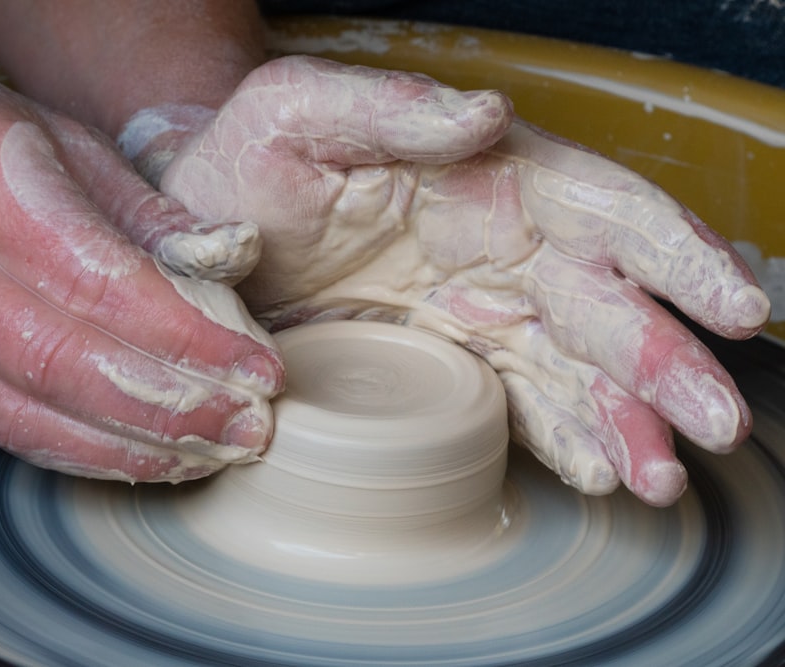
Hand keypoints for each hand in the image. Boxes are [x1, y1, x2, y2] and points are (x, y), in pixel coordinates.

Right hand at [0, 24, 282, 481]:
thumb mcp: (53, 134)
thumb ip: (141, 206)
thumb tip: (229, 261)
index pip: (101, 282)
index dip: (190, 336)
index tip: (257, 365)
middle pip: (68, 365)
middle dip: (174, 410)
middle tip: (250, 427)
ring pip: (33, 417)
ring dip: (136, 449)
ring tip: (214, 454)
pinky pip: (5, 431)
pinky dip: (84, 453)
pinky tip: (145, 458)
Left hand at [154, 55, 769, 504]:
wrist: (204, 220)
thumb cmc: (251, 154)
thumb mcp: (301, 111)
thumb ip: (391, 107)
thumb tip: (486, 115)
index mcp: (490, 177)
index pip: (606, 212)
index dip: (676, 257)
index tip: (732, 304)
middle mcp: (504, 245)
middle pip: (609, 306)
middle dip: (665, 365)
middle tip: (715, 425)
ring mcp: (480, 307)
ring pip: (576, 368)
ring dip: (625, 421)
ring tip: (657, 477)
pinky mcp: (449, 358)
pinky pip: (519, 401)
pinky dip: (562, 436)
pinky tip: (597, 472)